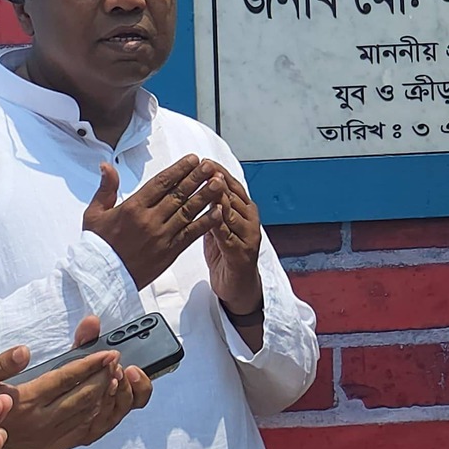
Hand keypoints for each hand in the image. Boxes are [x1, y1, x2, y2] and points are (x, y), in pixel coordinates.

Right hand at [0, 316, 150, 448]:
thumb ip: (2, 363)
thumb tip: (24, 350)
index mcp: (24, 402)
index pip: (67, 379)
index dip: (92, 364)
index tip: (109, 352)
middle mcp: (39, 423)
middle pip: (84, 397)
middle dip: (105, 376)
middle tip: (116, 360)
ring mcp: (46, 438)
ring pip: (88, 416)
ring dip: (106, 395)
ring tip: (116, 376)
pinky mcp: (49, 447)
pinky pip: (84, 432)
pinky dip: (100, 415)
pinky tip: (105, 400)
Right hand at [83, 155, 224, 289]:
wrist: (101, 278)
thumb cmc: (98, 245)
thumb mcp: (94, 214)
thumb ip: (106, 188)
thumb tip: (106, 165)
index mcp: (132, 207)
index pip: (161, 183)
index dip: (179, 169)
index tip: (192, 159)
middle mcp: (149, 220)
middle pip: (179, 194)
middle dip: (197, 178)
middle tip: (210, 166)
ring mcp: (161, 236)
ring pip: (188, 212)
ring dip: (206, 196)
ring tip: (219, 183)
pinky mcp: (169, 252)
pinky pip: (191, 234)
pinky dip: (206, 223)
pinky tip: (218, 211)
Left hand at [203, 176, 264, 314]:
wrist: (238, 287)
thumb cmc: (227, 254)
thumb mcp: (219, 225)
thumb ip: (213, 207)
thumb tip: (199, 185)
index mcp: (244, 211)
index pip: (232, 186)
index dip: (218, 173)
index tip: (204, 161)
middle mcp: (250, 220)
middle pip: (234, 195)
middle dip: (218, 181)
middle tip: (205, 168)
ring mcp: (248, 237)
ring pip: (233, 213)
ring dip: (221, 199)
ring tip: (210, 187)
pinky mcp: (242, 254)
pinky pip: (229, 236)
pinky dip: (221, 225)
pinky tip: (212, 217)